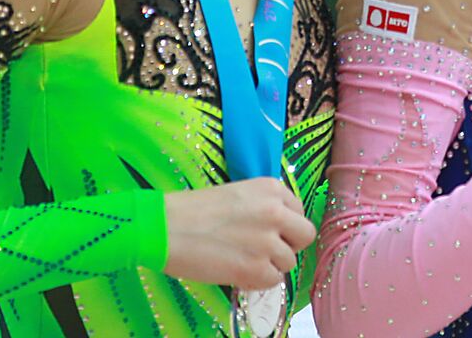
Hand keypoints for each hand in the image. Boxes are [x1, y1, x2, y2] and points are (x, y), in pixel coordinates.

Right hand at [163, 177, 314, 289]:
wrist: (166, 227)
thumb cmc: (194, 209)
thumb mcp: (238, 193)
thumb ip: (264, 206)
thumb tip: (279, 229)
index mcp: (272, 189)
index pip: (299, 211)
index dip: (286, 225)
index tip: (271, 232)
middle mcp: (276, 212)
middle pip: (305, 235)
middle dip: (290, 245)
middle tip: (267, 250)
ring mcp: (268, 242)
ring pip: (289, 261)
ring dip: (270, 264)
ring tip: (243, 259)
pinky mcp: (256, 269)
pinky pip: (273, 281)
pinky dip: (258, 281)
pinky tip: (238, 272)